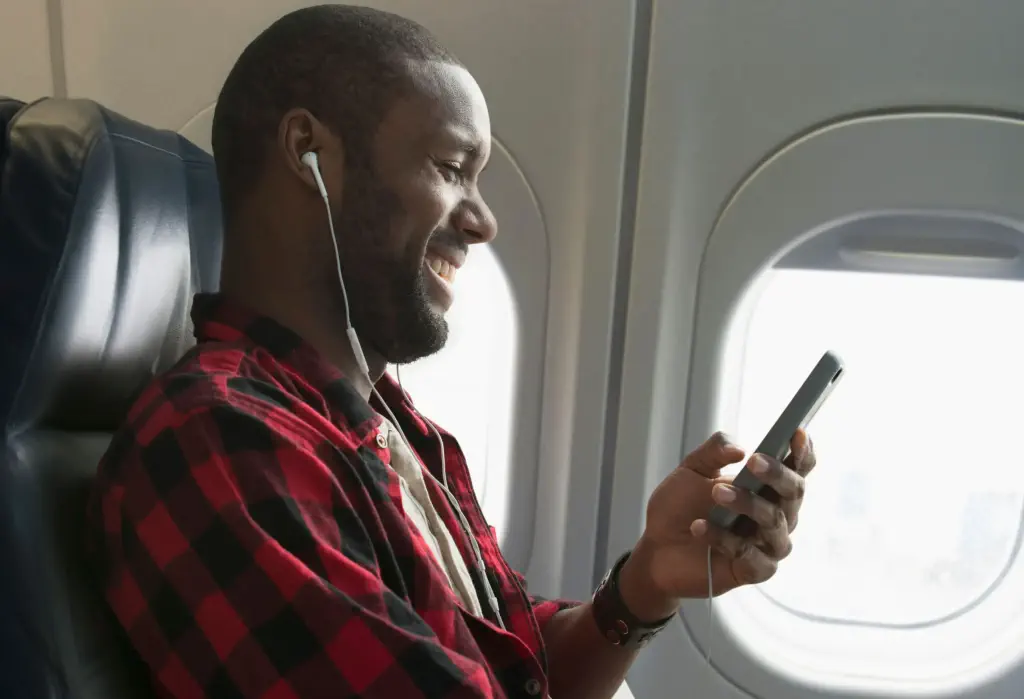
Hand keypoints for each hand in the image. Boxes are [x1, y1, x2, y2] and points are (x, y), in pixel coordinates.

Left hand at [618, 430, 815, 621]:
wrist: (655, 546)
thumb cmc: (680, 506)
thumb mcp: (691, 469)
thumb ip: (714, 451)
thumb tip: (740, 449)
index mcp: (767, 487)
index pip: (796, 468)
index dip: (802, 452)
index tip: (797, 433)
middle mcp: (776, 514)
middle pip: (793, 492)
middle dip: (776, 474)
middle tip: (752, 462)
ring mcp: (767, 543)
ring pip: (773, 521)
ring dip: (746, 503)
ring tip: (715, 492)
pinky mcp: (754, 570)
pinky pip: (751, 556)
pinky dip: (725, 539)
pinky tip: (700, 527)